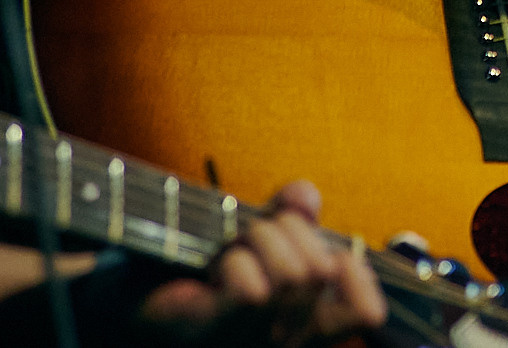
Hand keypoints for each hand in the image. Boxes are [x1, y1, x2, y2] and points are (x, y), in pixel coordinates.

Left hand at [135, 181, 385, 347]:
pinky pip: (254, 291)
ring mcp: (253, 341)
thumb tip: (304, 196)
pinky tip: (213, 268)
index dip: (358, 277)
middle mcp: (284, 340)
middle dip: (287, 230)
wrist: (119, 297)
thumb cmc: (190, 267)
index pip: (366, 314)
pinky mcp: (218, 334)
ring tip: (229, 247)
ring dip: (259, 240)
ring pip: (296, 275)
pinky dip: (234, 262)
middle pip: (323, 270)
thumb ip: (289, 213)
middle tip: (249, 235)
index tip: (324, 254)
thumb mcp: (255, 234)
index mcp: (302, 324)